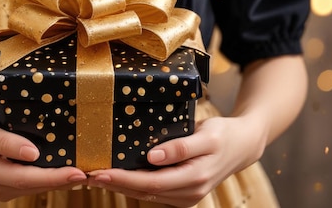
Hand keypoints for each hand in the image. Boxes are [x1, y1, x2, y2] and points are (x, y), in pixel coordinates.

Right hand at [0, 103, 87, 200]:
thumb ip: (6, 141)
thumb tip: (33, 155)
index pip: (26, 178)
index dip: (54, 177)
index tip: (79, 173)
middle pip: (33, 186)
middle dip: (63, 181)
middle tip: (93, 173)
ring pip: (32, 187)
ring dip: (58, 181)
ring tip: (86, 172)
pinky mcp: (2, 183)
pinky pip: (28, 182)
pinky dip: (47, 177)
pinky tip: (65, 169)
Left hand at [87, 116, 265, 206]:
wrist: (242, 145)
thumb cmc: (223, 135)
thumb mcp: (206, 135)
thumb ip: (181, 147)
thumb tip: (153, 157)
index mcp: (194, 178)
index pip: (151, 182)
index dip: (123, 179)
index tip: (100, 171)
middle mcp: (189, 192)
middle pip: (145, 191)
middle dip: (115, 184)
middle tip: (88, 174)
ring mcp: (186, 196)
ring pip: (147, 194)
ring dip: (121, 186)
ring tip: (95, 176)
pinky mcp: (183, 193)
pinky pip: (154, 192)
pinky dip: (134, 185)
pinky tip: (117, 176)